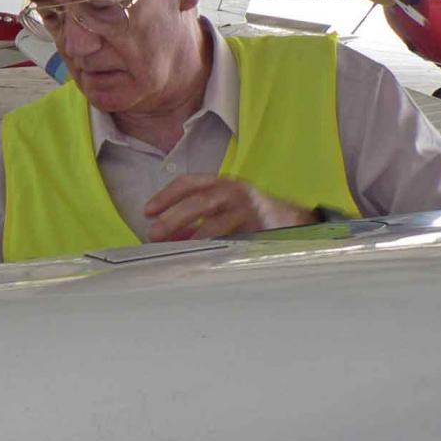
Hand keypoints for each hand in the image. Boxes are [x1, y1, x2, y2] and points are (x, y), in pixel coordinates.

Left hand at [143, 174, 317, 240]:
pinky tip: (204, 257)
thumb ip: (196, 217)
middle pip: (199, 201)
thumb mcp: (223, 207)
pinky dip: (216, 248)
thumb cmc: (249, 214)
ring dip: (192, 236)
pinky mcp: (260, 228)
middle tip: (154, 233)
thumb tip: (167, 235)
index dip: (166, 196)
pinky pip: (234, 240)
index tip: (147, 212)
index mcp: (221, 182)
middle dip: (174, 217)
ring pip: (215, 222)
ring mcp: (248, 209)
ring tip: (176, 248)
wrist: (294, 219)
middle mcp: (233, 191)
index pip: (188, 183)